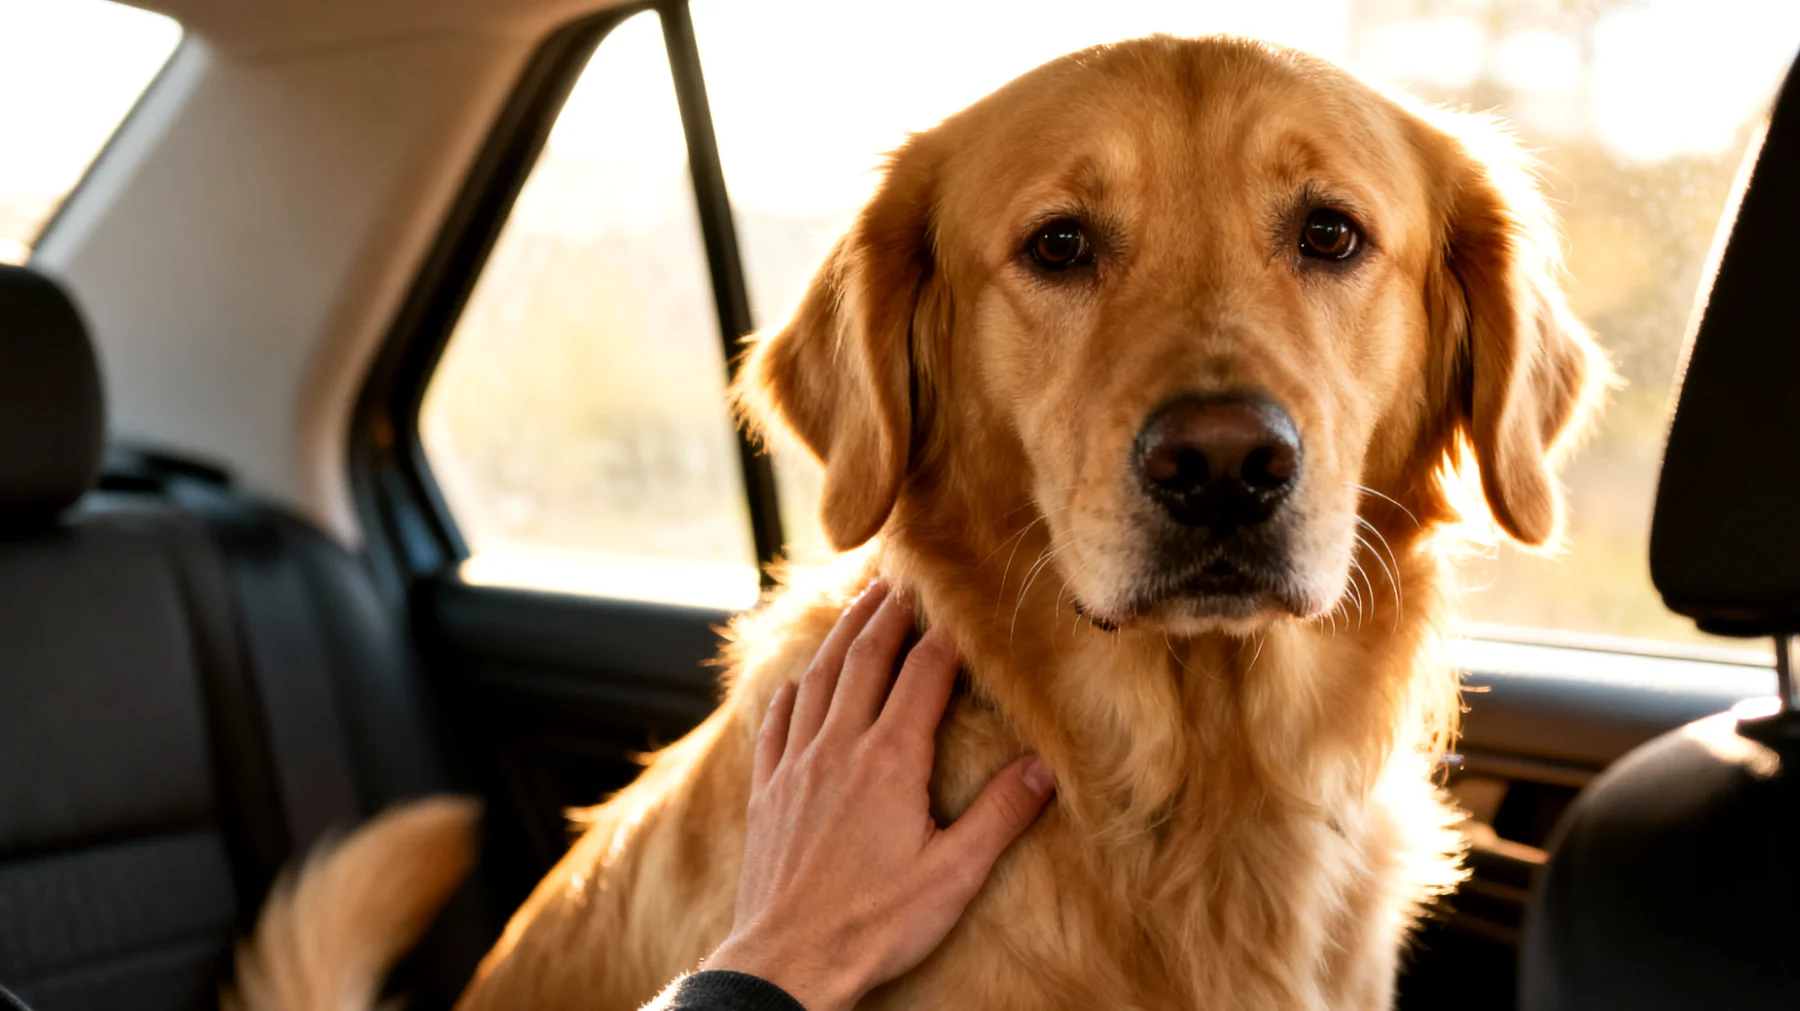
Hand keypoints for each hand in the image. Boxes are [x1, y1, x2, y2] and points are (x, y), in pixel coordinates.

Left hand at [703, 582, 1054, 1010]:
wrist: (788, 960)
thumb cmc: (875, 923)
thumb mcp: (954, 875)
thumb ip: (1000, 816)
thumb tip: (1044, 769)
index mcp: (890, 760)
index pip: (924, 676)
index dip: (945, 638)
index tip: (961, 610)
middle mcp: (839, 748)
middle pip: (865, 660)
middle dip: (887, 615)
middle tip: (902, 580)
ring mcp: (797, 766)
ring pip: (818, 680)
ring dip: (840, 637)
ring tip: (859, 607)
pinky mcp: (768, 790)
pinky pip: (778, 722)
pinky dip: (792, 691)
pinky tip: (797, 683)